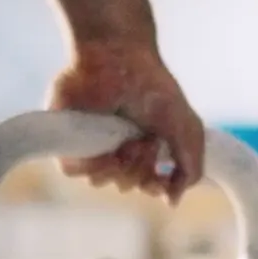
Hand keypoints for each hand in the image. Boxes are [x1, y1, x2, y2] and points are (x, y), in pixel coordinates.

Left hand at [47, 43, 206, 203]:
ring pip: (101, 181)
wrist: (118, 57)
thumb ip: (190, 167)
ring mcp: (90, 142)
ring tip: (128, 139)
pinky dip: (94, 164)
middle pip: (126, 184)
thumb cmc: (152, 87)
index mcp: (141, 146)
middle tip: (146, 142)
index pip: (145, 183)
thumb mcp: (186, 128)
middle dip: (140, 169)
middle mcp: (115, 147)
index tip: (160, 180)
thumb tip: (173, 201)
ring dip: (120, 166)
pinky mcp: (67, 138)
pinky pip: (74, 170)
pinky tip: (108, 147)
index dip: (154, 186)